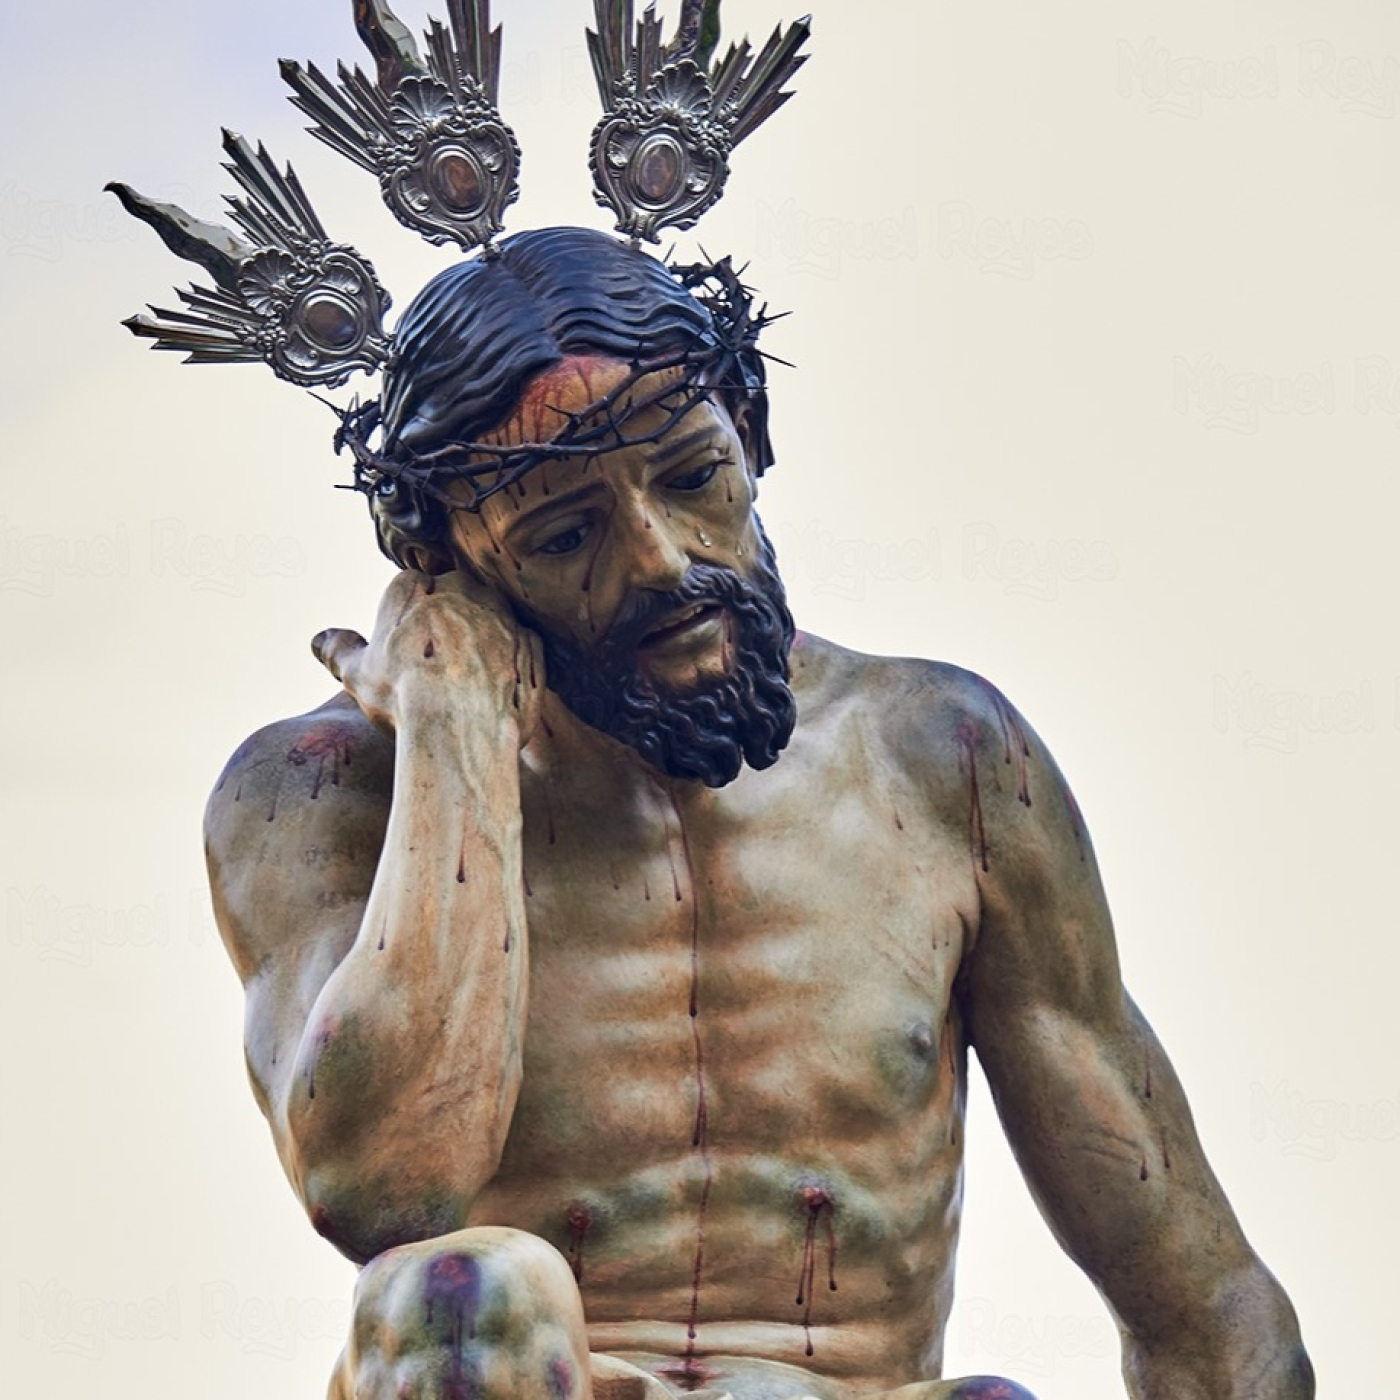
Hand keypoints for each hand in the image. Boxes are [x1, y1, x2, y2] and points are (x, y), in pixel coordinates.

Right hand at [312, 569, 544, 739]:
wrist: (461, 730)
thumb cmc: (402, 697)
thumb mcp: (357, 674)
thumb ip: (340, 650)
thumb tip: (321, 639)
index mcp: (416, 585)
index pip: (411, 586)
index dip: (406, 619)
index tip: (405, 649)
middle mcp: (463, 589)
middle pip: (454, 598)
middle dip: (447, 625)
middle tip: (434, 668)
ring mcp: (502, 615)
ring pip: (489, 620)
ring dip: (481, 644)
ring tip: (463, 686)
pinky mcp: (531, 645)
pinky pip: (520, 648)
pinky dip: (509, 666)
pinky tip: (493, 693)